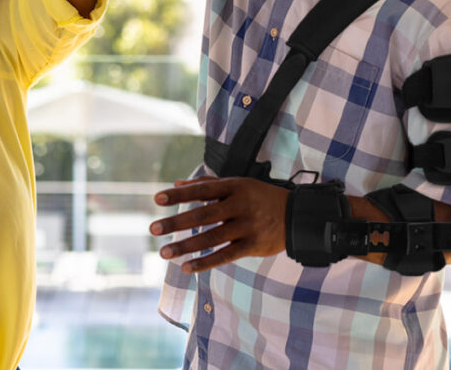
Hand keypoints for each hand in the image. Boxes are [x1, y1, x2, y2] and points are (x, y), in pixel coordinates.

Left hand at [149, 176, 289, 272]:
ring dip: (185, 246)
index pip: (201, 190)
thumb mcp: (238, 184)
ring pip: (211, 238)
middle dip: (176, 222)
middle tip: (153, 228)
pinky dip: (205, 262)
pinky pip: (225, 255)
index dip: (179, 194)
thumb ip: (207, 184)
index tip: (157, 199)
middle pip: (203, 215)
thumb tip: (176, 183)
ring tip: (164, 252)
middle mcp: (240, 205)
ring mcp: (247, 226)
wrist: (297, 216)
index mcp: (234, 187)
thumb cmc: (260, 197)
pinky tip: (186, 267)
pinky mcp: (253, 245)